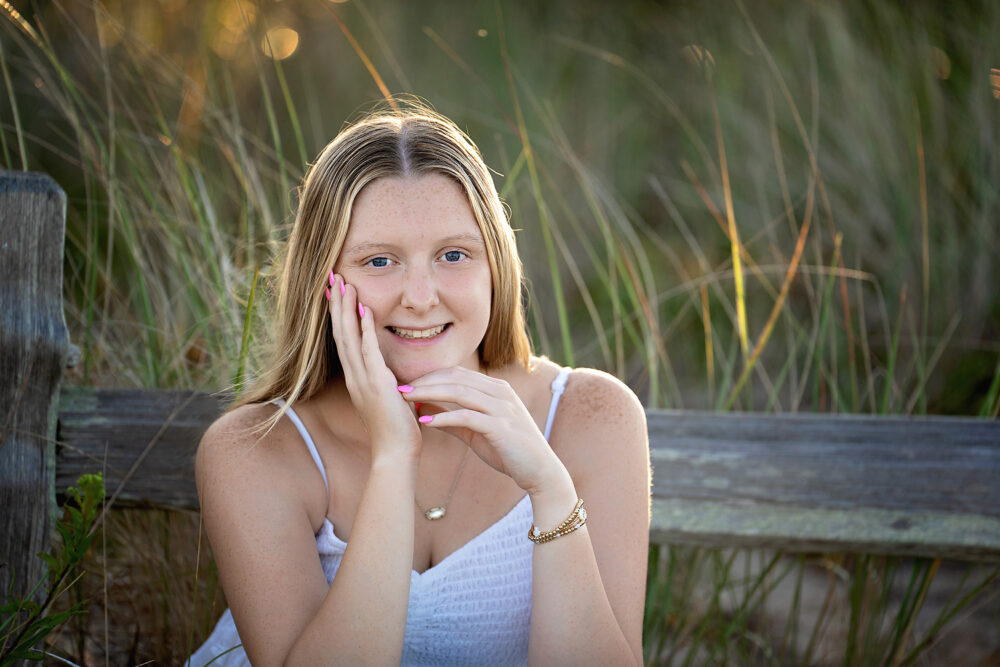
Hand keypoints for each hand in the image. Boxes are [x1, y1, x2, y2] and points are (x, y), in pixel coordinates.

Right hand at [327, 273, 420, 459]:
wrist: (395, 453)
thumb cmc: (396, 429)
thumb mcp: (389, 398)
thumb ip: (386, 382)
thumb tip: (392, 373)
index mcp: (356, 378)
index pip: (344, 339)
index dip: (338, 314)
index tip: (336, 291)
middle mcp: (354, 376)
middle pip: (340, 333)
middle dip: (336, 304)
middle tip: (332, 277)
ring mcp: (362, 380)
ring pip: (349, 337)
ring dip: (346, 309)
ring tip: (344, 284)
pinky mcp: (376, 384)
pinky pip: (368, 351)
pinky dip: (365, 330)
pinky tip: (364, 310)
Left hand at [401, 366, 568, 494]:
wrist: (540, 471)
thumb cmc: (509, 451)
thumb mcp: (478, 432)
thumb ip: (455, 421)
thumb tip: (426, 412)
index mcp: (496, 389)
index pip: (457, 374)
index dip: (430, 376)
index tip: (407, 384)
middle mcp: (500, 393)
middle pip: (455, 378)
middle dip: (425, 381)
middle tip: (400, 388)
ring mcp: (502, 409)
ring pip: (459, 392)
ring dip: (430, 393)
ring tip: (407, 399)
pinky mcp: (501, 427)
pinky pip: (467, 416)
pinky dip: (444, 416)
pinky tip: (425, 421)